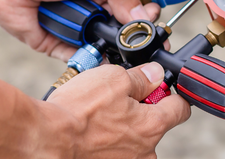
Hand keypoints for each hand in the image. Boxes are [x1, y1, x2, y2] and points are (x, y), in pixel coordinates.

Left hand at [0, 0, 161, 60]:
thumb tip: (144, 15)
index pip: (135, 9)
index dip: (146, 20)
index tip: (155, 28)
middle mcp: (94, 13)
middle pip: (123, 33)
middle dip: (132, 40)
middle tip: (141, 44)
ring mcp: (78, 31)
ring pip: (104, 48)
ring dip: (111, 51)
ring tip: (120, 52)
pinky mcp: (59, 46)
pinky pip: (80, 59)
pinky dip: (89, 61)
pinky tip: (99, 61)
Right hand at [0, 63, 189, 157]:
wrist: (44, 139)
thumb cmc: (78, 111)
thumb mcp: (114, 78)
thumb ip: (142, 76)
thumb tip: (155, 74)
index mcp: (154, 126)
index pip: (180, 109)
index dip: (172, 93)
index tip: (161, 87)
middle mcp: (145, 151)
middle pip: (155, 124)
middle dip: (141, 110)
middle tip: (119, 98)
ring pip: (133, 138)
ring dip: (122, 126)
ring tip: (99, 115)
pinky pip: (115, 151)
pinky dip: (106, 140)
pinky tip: (91, 131)